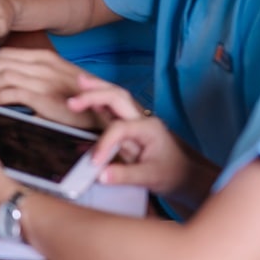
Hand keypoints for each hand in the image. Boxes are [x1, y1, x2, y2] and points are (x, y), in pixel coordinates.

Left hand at [0, 48, 99, 129]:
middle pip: (0, 62)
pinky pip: (10, 93)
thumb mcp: (60, 74)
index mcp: (46, 57)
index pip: (7, 53)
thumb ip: (39, 72)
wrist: (103, 108)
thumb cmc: (80, 94)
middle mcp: (43, 65)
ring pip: (2, 75)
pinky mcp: (42, 98)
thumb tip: (14, 77)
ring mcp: (43, 81)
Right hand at [72, 77, 194, 195]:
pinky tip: (89, 95)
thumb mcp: (150, 178)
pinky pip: (114, 106)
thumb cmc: (171, 174)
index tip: (95, 162)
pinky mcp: (131, 124)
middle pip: (117, 97)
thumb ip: (125, 176)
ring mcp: (137, 119)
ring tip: (80, 81)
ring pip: (116, 96)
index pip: (119, 129)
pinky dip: (100, 98)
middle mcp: (142, 118)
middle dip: (94, 95)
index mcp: (148, 129)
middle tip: (72, 101)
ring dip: (97, 89)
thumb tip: (100, 175)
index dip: (104, 143)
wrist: (187, 176)